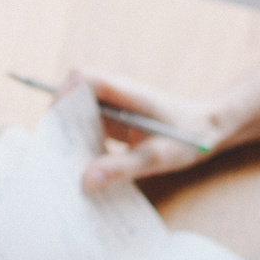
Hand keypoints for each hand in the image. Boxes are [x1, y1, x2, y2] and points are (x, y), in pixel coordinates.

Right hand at [66, 68, 230, 192]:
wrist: (207, 129)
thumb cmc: (188, 138)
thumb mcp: (158, 157)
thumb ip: (123, 167)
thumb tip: (85, 181)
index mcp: (126, 92)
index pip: (83, 78)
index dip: (62, 96)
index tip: (53, 126)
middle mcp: (114, 94)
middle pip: (70, 96)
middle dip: (57, 123)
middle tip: (52, 156)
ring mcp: (110, 106)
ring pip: (74, 113)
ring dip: (66, 136)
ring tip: (61, 167)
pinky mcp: (110, 120)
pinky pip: (85, 127)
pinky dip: (78, 145)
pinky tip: (80, 169)